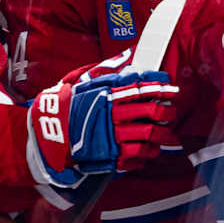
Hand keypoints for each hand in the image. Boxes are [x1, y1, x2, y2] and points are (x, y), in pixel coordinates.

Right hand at [26, 69, 177, 188]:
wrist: (51, 133)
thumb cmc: (74, 107)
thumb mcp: (90, 86)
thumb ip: (113, 77)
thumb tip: (135, 66)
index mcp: (108, 96)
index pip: (141, 89)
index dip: (161, 90)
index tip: (172, 90)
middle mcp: (111, 116)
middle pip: (150, 113)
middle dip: (166, 112)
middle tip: (170, 112)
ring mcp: (111, 137)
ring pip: (148, 135)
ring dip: (161, 135)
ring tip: (165, 134)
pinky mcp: (110, 156)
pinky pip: (137, 156)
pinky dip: (147, 153)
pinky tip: (150, 149)